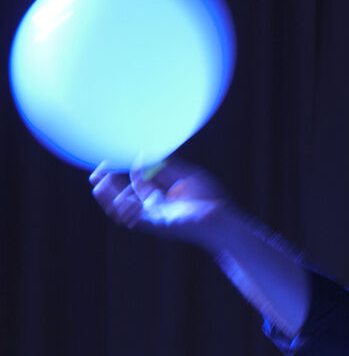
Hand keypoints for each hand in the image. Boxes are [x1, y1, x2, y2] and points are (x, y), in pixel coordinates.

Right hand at [89, 159, 235, 246]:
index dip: (126, 170)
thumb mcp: (187, 176)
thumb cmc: (209, 200)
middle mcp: (153, 207)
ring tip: (98, 182)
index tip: (117, 158)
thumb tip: (144, 155)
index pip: (136, 182)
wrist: (220, 218)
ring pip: (122, 209)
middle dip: (108, 184)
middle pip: (123, 195)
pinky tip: (116, 197)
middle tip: (96, 171)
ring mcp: (152, 216)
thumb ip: (167, 166)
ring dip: (108, 197)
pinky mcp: (155, 224)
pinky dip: (123, 208)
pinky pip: (133, 218)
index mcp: (161, 196)